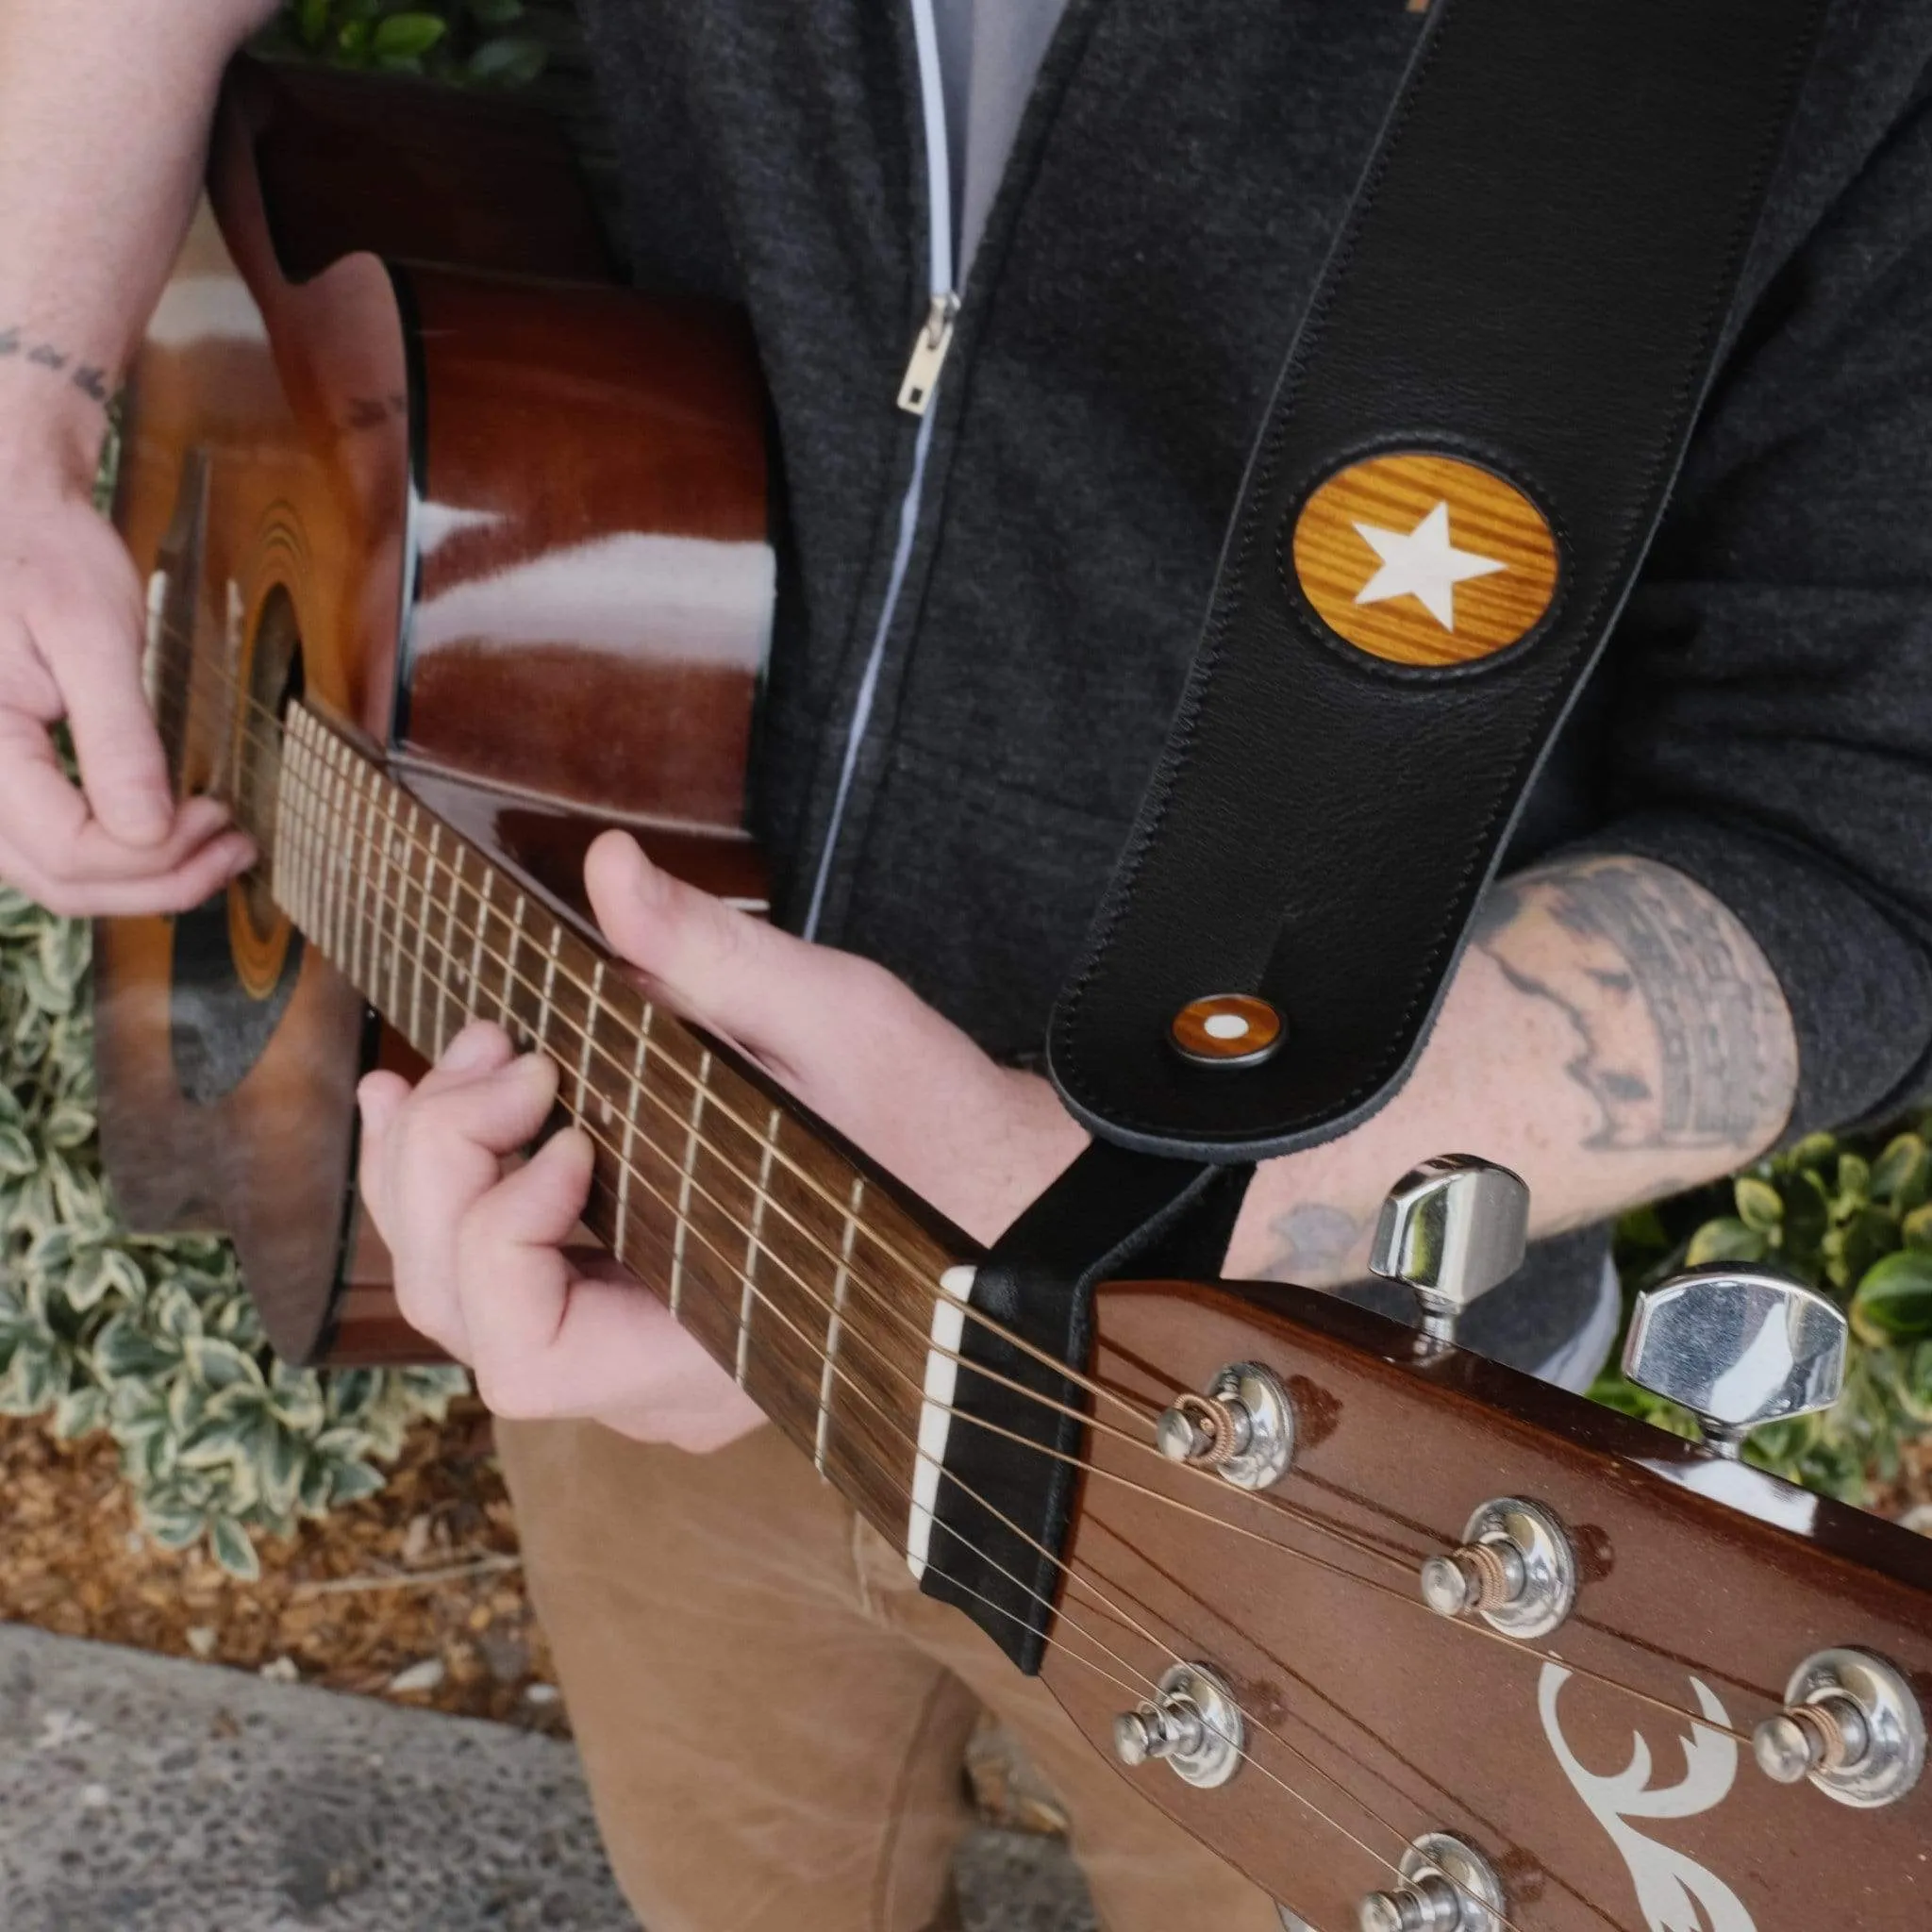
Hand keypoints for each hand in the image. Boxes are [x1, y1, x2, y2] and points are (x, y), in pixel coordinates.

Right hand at [0, 481, 252, 914]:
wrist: (13, 522)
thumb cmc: (44, 559)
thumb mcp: (91, 633)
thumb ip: (117, 733)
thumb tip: (150, 830)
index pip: (68, 848)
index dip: (154, 855)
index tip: (219, 815)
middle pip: (62, 880)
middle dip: (158, 880)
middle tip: (234, 846)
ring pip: (58, 879)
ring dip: (143, 880)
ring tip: (221, 849)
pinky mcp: (8, 783)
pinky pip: (56, 849)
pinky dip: (121, 860)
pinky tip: (179, 837)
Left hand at [355, 830, 1088, 1449]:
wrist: (1004, 1192)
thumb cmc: (943, 1133)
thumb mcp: (846, 1029)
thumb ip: (714, 957)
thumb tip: (608, 868)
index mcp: (716, 1347)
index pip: (529, 1357)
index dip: (501, 1235)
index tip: (569, 1116)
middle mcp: (662, 1382)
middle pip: (466, 1318)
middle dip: (442, 1173)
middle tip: (502, 1052)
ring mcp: (643, 1358)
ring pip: (466, 1302)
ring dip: (433, 1172)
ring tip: (465, 1059)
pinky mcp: (639, 1311)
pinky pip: (506, 1276)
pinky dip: (454, 1185)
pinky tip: (438, 1097)